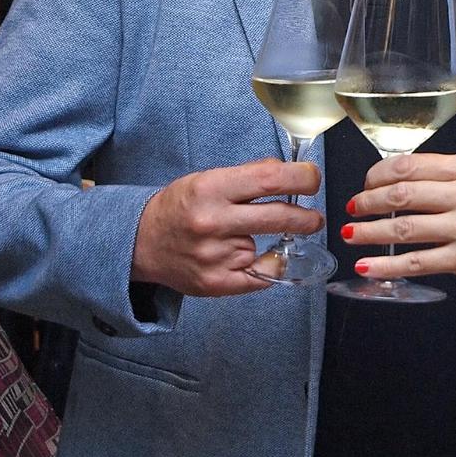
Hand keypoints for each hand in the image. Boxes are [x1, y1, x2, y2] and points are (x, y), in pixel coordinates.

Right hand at [134, 158, 322, 296]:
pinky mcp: (217, 282)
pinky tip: (255, 257)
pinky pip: (264, 275)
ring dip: (277, 242)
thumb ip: (249, 176)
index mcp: (211, 188)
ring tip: (258, 235)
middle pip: (281, 216)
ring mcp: (216, 255)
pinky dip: (269, 266)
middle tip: (314, 218)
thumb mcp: (208, 179)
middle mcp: (213, 221)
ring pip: (272, 248)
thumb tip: (292, 173)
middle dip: (308, 217)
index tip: (312, 179)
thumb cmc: (180, 207)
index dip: (302, 177)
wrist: (141, 242)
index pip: (271, 179)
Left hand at [342, 153, 455, 296]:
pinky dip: (386, 264)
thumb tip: (393, 183)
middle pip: (402, 194)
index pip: (411, 165)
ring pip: (405, 227)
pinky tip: (366, 265)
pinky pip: (417, 262)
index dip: (378, 174)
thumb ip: (443, 179)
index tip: (365, 183)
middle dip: (368, 201)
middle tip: (352, 208)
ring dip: (369, 232)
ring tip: (350, 234)